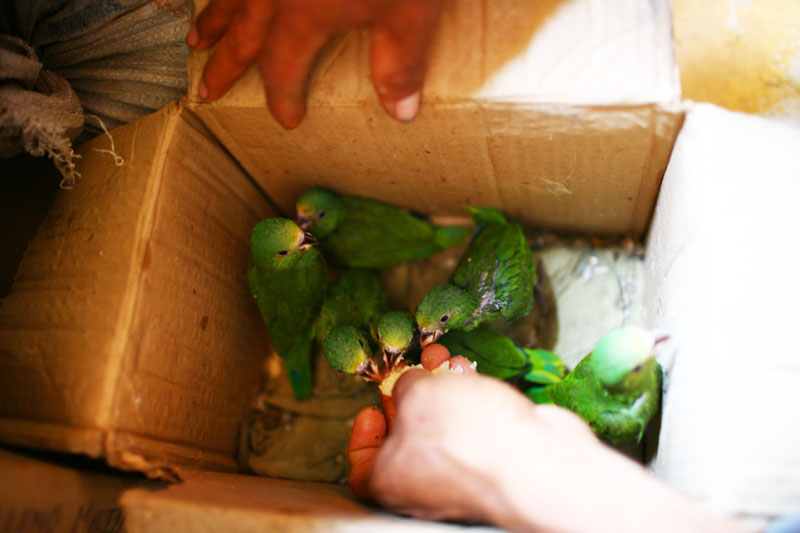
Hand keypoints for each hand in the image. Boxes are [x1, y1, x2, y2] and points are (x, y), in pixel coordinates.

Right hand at [187, 0, 444, 128]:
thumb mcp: (410, 9)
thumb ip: (400, 61)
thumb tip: (401, 111)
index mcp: (302, 14)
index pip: (282, 69)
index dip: (282, 97)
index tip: (286, 119)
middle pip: (241, 33)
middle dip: (224, 65)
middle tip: (206, 90)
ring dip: (212, 17)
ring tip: (196, 39)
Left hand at [347, 347, 749, 531]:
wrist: (539, 465)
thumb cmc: (469, 440)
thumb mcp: (417, 395)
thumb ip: (405, 386)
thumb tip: (410, 384)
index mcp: (391, 481)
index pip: (363, 464)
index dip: (364, 432)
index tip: (372, 406)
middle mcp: (424, 488)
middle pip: (407, 438)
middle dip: (411, 394)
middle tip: (416, 366)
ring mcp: (463, 478)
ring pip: (444, 429)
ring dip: (443, 389)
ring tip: (446, 361)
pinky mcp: (495, 464)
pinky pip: (473, 430)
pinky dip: (469, 401)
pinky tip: (471, 375)